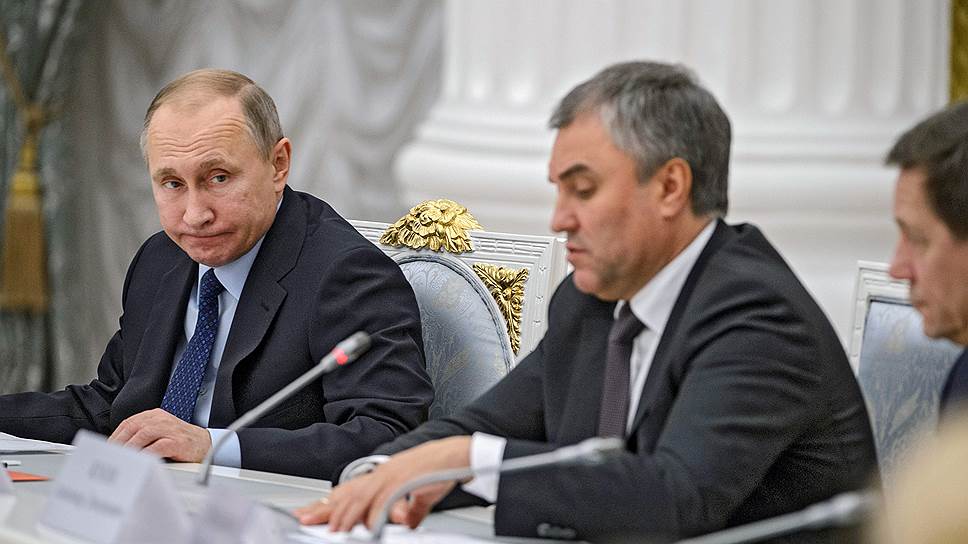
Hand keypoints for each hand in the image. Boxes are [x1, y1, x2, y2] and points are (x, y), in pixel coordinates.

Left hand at [108, 408, 211, 461]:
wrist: (206, 445)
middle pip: (133, 427)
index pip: (129, 423)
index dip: (115, 436)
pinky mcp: (177, 441)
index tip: (107, 449)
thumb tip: (119, 450)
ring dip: (129, 448)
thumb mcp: (160, 433)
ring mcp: (169, 429)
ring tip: (122, 460)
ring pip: (142, 435)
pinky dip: (146, 455)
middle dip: (119, 443)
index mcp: (154, 415)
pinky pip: (157, 447)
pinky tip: (139, 462)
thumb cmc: (181, 442)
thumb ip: (142, 436)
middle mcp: (161, 419)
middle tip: (111, 457)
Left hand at [294, 435, 471, 531]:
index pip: (349, 490)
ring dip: (346, 515)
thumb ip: (411, 509)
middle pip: (348, 493)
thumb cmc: (440, 470)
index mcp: (383, 475)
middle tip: (307, 520)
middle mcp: (383, 473)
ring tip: (335, 530)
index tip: (309, 513)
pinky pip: (385, 499)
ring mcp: (393, 475)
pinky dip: (375, 514)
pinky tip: (368, 524)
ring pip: (361, 497)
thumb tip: (407, 522)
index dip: (328, 503)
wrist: (458, 454)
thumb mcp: (421, 494)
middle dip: (326, 509)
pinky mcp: (405, 480)